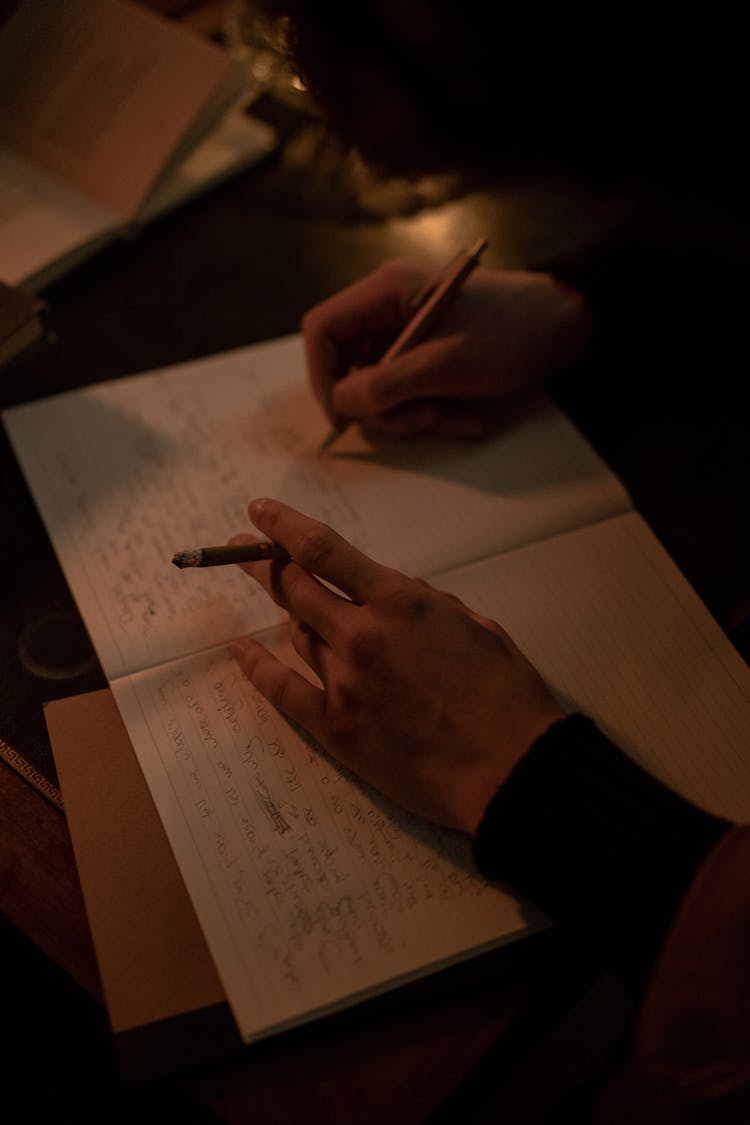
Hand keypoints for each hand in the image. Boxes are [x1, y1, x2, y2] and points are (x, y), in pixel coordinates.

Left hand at [230, 499, 565, 834]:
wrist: (510, 771)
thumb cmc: (506, 696)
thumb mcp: (476, 626)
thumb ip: (428, 603)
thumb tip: (396, 592)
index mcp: (400, 602)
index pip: (323, 550)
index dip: (283, 526)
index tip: (260, 512)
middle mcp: (362, 635)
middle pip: (296, 588)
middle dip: (266, 564)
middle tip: (244, 550)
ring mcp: (344, 683)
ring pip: (298, 635)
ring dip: (286, 614)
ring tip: (276, 598)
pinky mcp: (336, 728)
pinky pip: (283, 690)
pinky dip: (257, 667)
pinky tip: (241, 650)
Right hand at [303, 259, 591, 438]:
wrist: (566, 328)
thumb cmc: (512, 333)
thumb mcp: (446, 365)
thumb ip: (386, 385)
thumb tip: (341, 403)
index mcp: (387, 291)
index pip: (323, 330)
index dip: (324, 375)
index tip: (343, 414)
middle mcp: (391, 308)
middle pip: (351, 365)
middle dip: (382, 404)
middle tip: (421, 420)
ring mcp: (410, 333)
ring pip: (382, 387)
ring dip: (412, 414)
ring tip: (454, 418)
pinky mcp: (430, 355)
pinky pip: (412, 392)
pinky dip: (433, 410)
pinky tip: (469, 416)